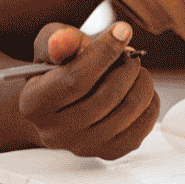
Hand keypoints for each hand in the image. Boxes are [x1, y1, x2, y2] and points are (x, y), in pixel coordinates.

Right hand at [19, 21, 159, 159]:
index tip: (123, 31)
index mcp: (34, 104)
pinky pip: (141, 129)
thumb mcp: (51, 46)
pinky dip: (150, 104)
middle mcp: (55, 132)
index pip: (76, 79)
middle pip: (106, 97)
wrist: (61, 104)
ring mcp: (82, 146)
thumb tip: (64, 39)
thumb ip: (58, 39)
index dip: (105, 52)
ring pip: (127, 112)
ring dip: (142, 83)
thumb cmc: (58, 70)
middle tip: (131, 56)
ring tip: (135, 71)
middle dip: (128, 68)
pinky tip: (141, 91)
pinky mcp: (108, 152)